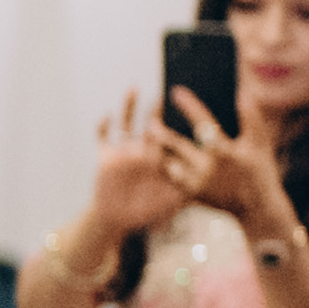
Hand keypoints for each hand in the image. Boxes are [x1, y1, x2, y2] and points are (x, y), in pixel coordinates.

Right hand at [77, 93, 193, 242]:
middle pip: (149, 126)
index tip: (184, 112)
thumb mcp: (170, 203)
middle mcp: (142, 152)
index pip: (168, 139)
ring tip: (134, 88)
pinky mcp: (106, 158)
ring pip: (126, 124)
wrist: (117, 219)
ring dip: (129, 107)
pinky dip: (102, 127)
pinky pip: (103, 138)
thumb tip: (205, 187)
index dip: (176, 129)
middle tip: (160, 95)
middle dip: (153, 112)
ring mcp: (124, 153)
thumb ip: (185, 194)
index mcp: (159, 160)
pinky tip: (106, 116)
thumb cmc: (145, 213)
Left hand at [157, 87, 294, 244]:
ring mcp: (197, 184)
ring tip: (149, 135)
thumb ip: (251, 118)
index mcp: (223, 152)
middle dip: (161, 130)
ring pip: (169, 163)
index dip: (189, 106)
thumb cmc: (259, 172)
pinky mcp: (191, 196)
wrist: (257, 210)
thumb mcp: (260, 144)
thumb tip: (244, 93)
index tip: (176, 91)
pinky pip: (171, 179)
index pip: (202, 123)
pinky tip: (157, 156)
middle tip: (151, 117)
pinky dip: (163, 167)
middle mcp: (207, 168)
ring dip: (159, 150)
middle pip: (176, 144)